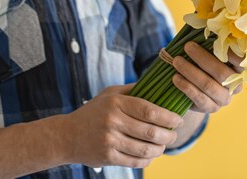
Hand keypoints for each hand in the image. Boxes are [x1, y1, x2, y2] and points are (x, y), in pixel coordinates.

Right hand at [61, 83, 183, 167]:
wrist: (67, 136)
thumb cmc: (94, 112)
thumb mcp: (110, 94)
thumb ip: (133, 90)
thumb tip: (160, 85)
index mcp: (116, 103)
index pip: (149, 111)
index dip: (168, 117)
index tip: (178, 120)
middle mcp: (112, 121)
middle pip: (150, 132)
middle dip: (168, 135)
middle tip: (174, 135)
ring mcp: (109, 141)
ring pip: (144, 149)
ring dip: (160, 149)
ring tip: (164, 146)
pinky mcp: (107, 157)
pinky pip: (135, 161)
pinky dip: (147, 160)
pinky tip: (151, 155)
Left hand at [171, 42, 242, 112]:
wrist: (193, 89)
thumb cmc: (201, 62)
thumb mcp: (207, 51)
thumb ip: (209, 40)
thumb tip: (200, 19)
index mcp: (240, 69)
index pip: (241, 60)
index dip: (232, 52)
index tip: (218, 39)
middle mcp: (235, 85)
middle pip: (222, 73)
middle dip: (203, 58)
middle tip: (187, 46)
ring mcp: (224, 98)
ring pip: (209, 85)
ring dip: (191, 71)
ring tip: (176, 61)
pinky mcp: (212, 108)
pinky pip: (199, 99)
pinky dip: (186, 87)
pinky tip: (175, 78)